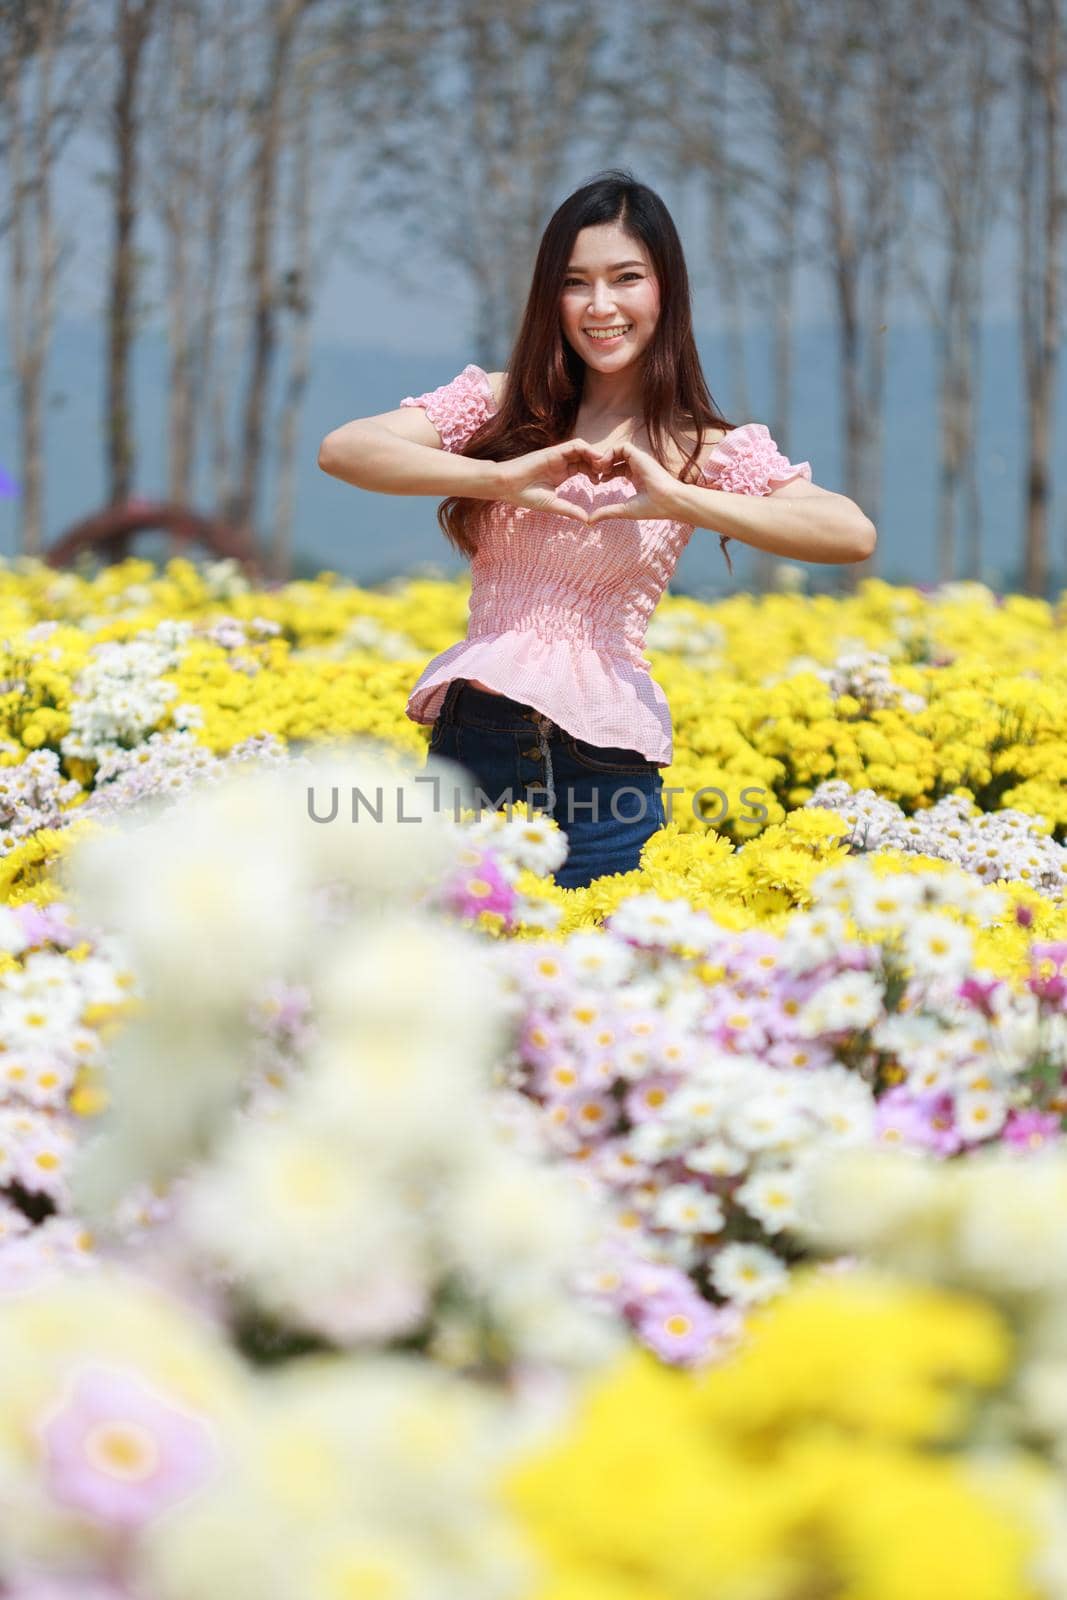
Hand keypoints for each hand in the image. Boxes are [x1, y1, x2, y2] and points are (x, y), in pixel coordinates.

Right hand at [492, 439, 618, 523]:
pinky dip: (587, 450)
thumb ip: (570, 510)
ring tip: (604, 467)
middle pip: (587, 458)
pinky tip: (595, 459)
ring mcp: (558, 455)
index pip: (584, 468)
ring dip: (595, 456)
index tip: (603, 483)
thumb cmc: (525, 496)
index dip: (596, 473)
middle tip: (609, 474)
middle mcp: (562, 462)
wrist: (507, 485)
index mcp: (562, 473)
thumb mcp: (553, 505)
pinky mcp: (554, 451)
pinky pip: (574, 445)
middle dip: (599, 464)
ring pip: (583, 450)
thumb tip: (587, 520)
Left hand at [585, 440, 686, 524]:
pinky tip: (605, 466)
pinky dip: (611, 453)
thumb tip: (589, 521)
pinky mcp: (640, 455)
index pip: (617, 469)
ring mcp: (639, 460)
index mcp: (636, 476)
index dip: (605, 473)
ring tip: (599, 469)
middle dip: (603, 464)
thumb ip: (606, 512)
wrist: (669, 501)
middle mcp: (637, 466)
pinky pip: (622, 446)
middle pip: (615, 458)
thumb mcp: (624, 510)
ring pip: (617, 450)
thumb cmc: (652, 507)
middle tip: (594, 474)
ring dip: (605, 457)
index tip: (598, 482)